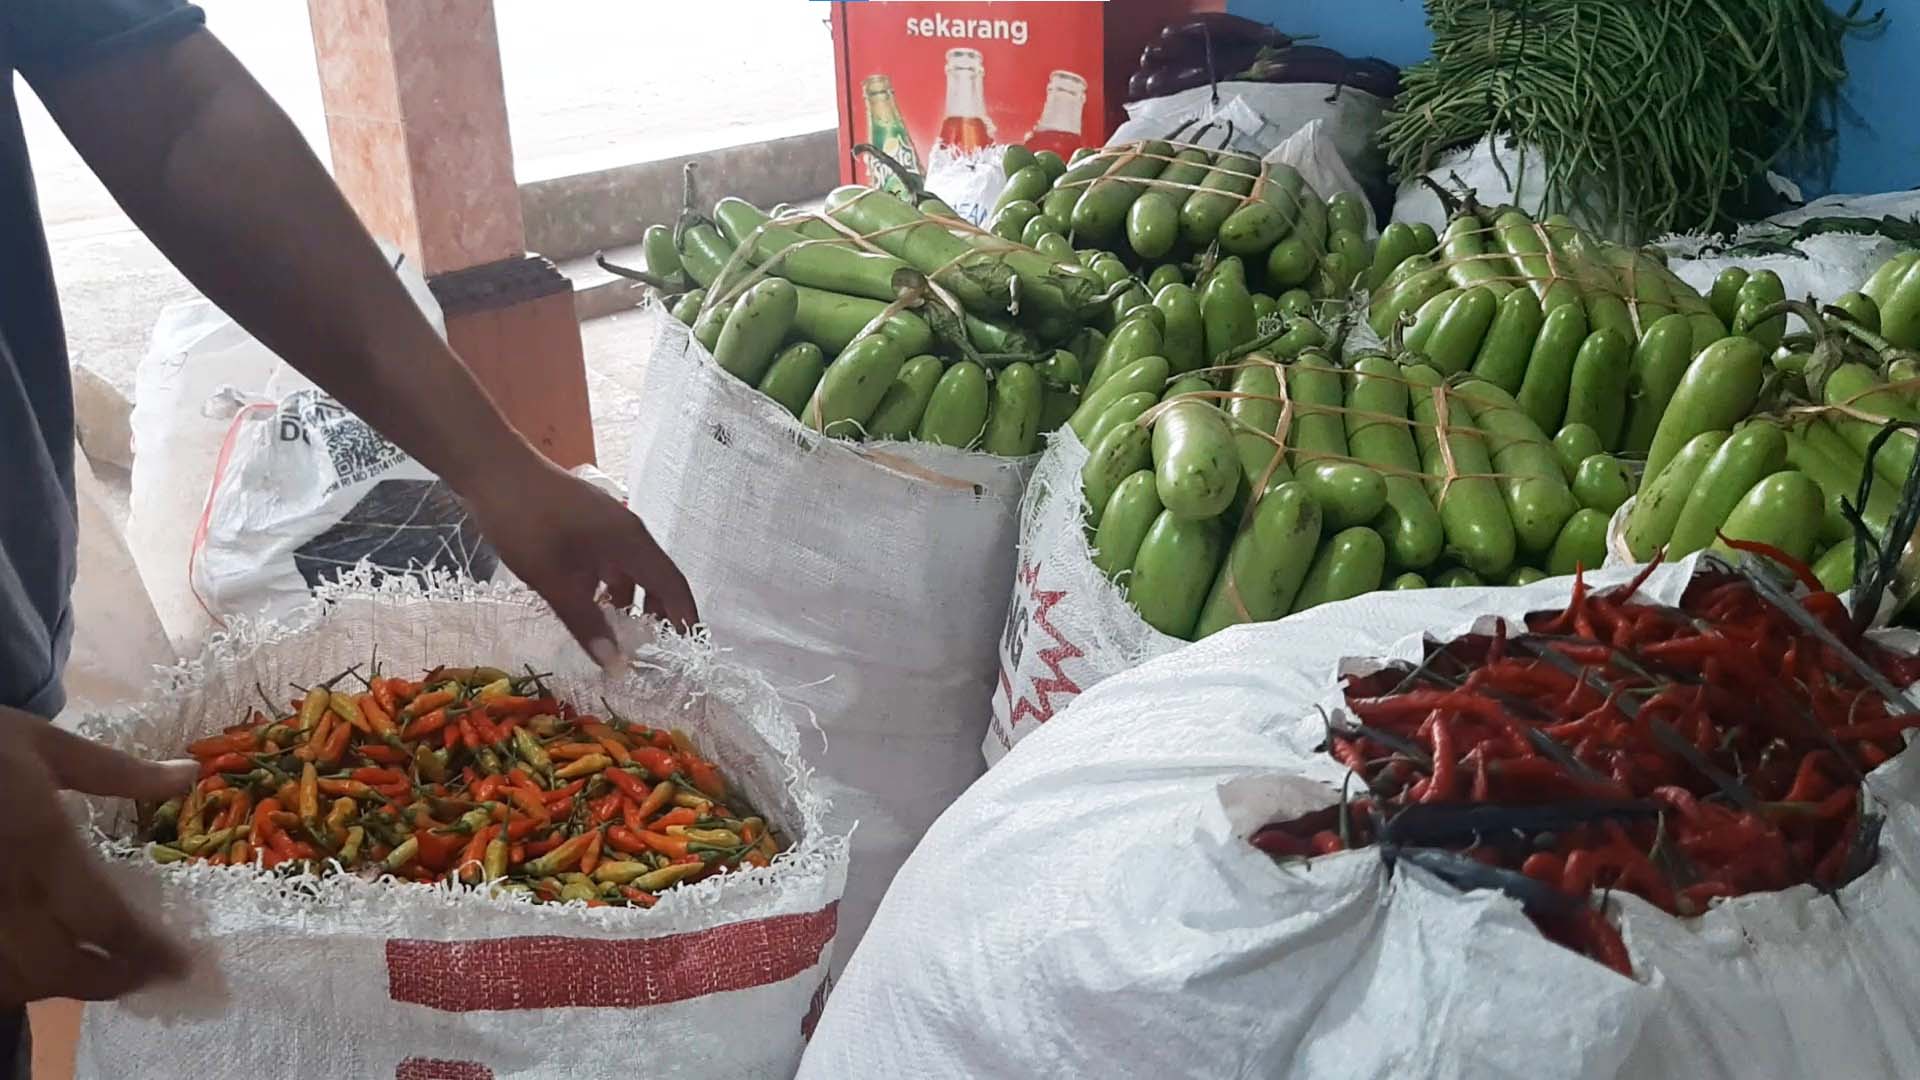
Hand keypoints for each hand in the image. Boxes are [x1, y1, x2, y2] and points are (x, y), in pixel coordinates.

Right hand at [0, 708, 192, 1006]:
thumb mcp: (44, 744)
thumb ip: (119, 771)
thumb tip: (189, 774)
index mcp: (42, 843)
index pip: (103, 920)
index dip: (146, 952)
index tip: (180, 962)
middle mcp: (5, 890)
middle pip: (62, 967)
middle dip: (113, 981)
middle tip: (149, 976)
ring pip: (16, 981)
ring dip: (65, 987)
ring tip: (105, 975)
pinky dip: (15, 983)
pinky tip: (39, 970)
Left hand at [467, 456, 698, 663]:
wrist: (493, 467)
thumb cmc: (526, 521)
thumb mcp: (554, 579)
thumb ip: (587, 623)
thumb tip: (616, 666)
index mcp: (631, 542)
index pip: (674, 585)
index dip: (684, 619)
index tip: (688, 651)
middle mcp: (628, 532)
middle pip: (656, 578)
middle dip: (658, 615)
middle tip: (651, 652)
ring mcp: (607, 524)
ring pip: (630, 570)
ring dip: (629, 603)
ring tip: (617, 637)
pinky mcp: (586, 522)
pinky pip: (610, 560)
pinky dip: (608, 587)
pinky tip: (587, 606)